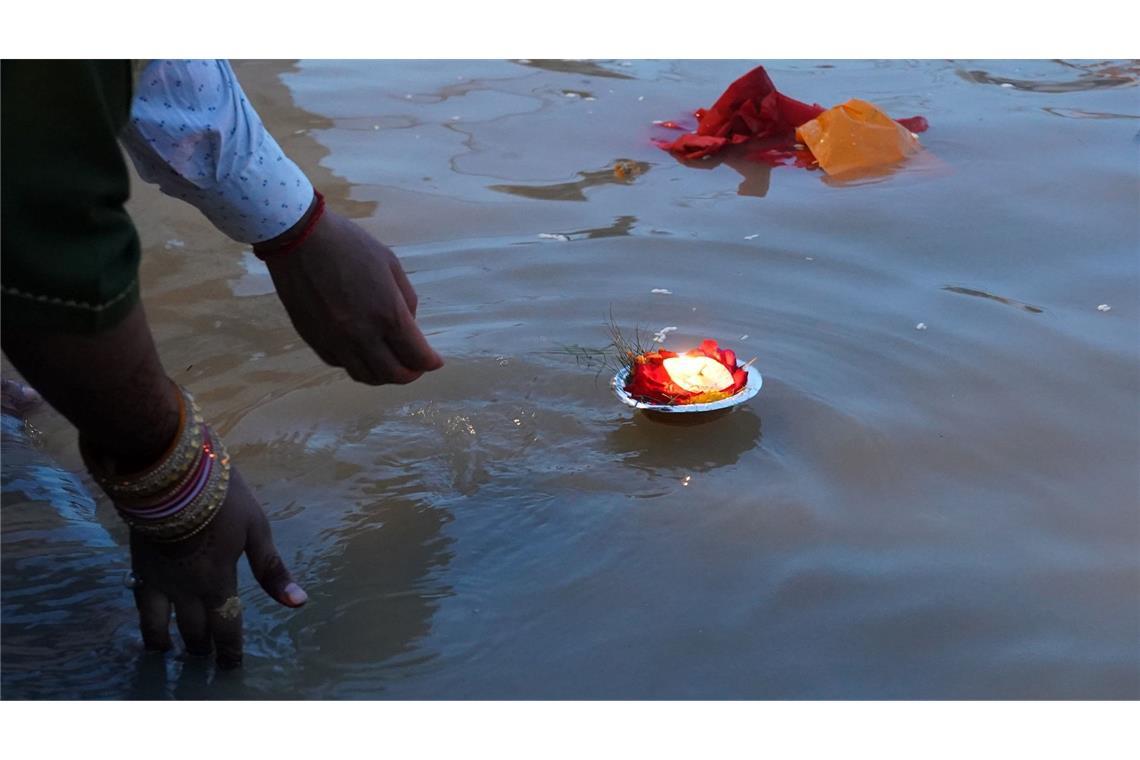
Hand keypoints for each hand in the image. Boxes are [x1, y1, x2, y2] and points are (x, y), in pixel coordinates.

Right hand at [129, 467, 305, 668]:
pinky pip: (139, 602)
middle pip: (194, 630)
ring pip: (159, 625)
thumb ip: (271, 570)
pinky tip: (146, 624)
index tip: (231, 667)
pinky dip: (144, 620)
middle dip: (203, 648)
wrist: (169, 474)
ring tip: (170, 654)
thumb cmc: (221, 498)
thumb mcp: (255, 529)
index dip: (230, 651)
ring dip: (167, 643)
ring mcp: (158, 580)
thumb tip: (297, 603)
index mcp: (218, 583)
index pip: (226, 628)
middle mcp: (185, 590)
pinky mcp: (138, 565)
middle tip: (206, 659)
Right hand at [263, 209, 443, 384]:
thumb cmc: (349, 245)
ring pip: (365, 376)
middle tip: (415, 367)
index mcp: (388, 314)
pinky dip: (357, 364)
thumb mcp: (390, 264)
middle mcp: (363, 335)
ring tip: (390, 364)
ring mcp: (336, 341)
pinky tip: (362, 353)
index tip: (434, 361)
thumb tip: (409, 325)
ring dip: (383, 375)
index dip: (430, 363)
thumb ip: (406, 299)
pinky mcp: (314, 340)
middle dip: (410, 374)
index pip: (416, 356)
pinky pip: (341, 364)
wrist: (299, 239)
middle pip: (393, 375)